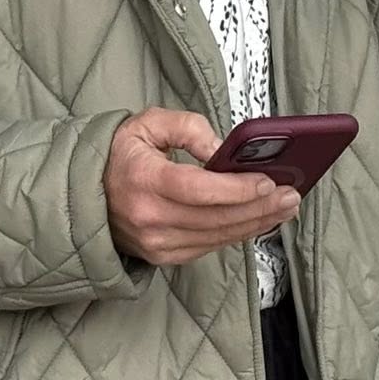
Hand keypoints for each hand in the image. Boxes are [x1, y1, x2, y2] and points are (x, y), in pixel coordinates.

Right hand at [104, 108, 299, 265]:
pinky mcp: (164, 256)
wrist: (87, 194)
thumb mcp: (149, 124)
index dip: (236, 189)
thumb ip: (188, 128)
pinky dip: (238, 234)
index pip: (197, 189)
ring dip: (257, 223)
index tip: (267, 181)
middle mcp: (148, 218)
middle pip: (215, 217)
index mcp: (142, 180)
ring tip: (286, 207)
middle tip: (291, 195)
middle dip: (259, 207)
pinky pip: (210, 246)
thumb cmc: (122, 155)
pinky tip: (261, 220)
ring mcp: (155, 242)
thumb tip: (222, 149)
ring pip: (217, 236)